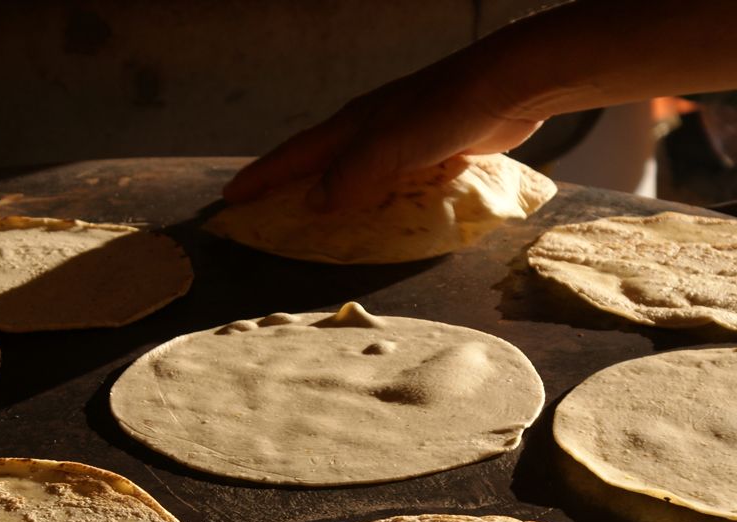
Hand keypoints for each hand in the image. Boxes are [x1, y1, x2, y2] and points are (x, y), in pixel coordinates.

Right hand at [222, 52, 542, 209]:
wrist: (507, 86)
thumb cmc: (444, 111)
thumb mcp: (388, 147)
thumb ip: (351, 176)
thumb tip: (314, 205)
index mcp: (352, 127)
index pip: (294, 156)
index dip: (261, 178)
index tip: (230, 199)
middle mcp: (370, 130)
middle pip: (319, 162)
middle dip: (289, 187)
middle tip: (263, 212)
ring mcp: (401, 138)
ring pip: (355, 172)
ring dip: (334, 195)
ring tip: (318, 220)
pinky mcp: (432, 148)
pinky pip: (393, 180)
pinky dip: (379, 198)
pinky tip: (385, 214)